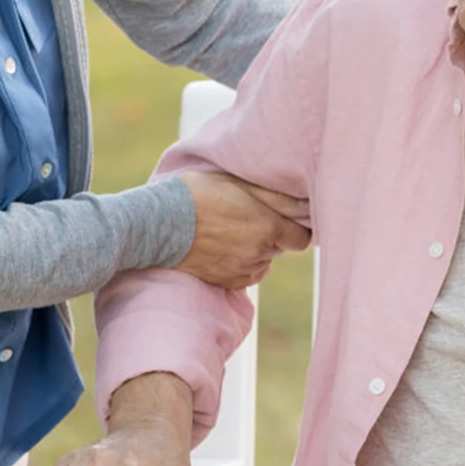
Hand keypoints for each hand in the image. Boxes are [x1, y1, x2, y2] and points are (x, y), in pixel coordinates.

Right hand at [176, 171, 310, 288]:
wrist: (159, 223)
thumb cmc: (198, 194)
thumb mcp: (238, 183)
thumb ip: (275, 196)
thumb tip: (304, 204)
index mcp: (267, 227)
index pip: (302, 238)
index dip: (296, 227)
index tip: (285, 219)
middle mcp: (259, 253)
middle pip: (280, 248)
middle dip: (273, 234)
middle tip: (250, 217)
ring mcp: (242, 270)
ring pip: (263, 262)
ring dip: (256, 249)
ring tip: (232, 231)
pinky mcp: (225, 282)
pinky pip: (247, 276)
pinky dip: (243, 265)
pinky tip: (226, 248)